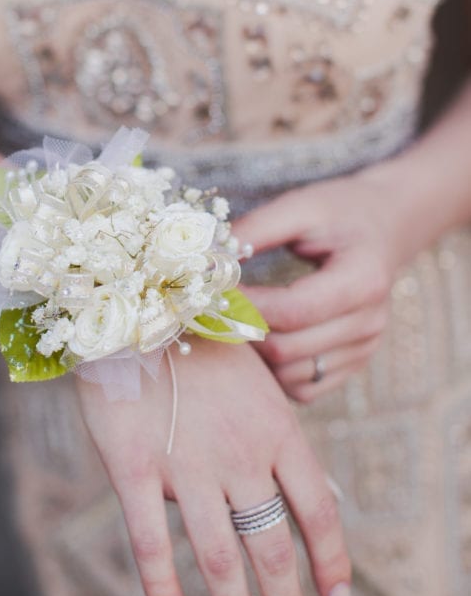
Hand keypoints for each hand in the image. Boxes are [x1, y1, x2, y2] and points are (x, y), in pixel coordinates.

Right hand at [77, 339, 350, 595]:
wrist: (133, 307)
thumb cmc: (199, 344)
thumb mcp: (258, 382)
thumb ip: (280, 440)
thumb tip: (320, 497)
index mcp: (276, 429)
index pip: (318, 511)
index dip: (331, 564)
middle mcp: (239, 453)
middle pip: (272, 545)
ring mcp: (186, 463)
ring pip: (220, 555)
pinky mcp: (133, 467)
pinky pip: (151, 542)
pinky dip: (163, 588)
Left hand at [233, 168, 411, 402]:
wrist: (385, 227)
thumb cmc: (339, 212)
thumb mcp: (299, 207)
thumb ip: (255, 230)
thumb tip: (209, 262)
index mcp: (362, 280)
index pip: (293, 311)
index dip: (245, 305)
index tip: (213, 288)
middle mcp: (370, 322)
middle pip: (288, 349)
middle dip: (242, 330)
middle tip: (212, 307)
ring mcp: (365, 348)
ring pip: (291, 375)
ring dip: (255, 354)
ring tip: (235, 319)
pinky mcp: (354, 363)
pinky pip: (304, 388)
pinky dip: (275, 371)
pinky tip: (262, 336)